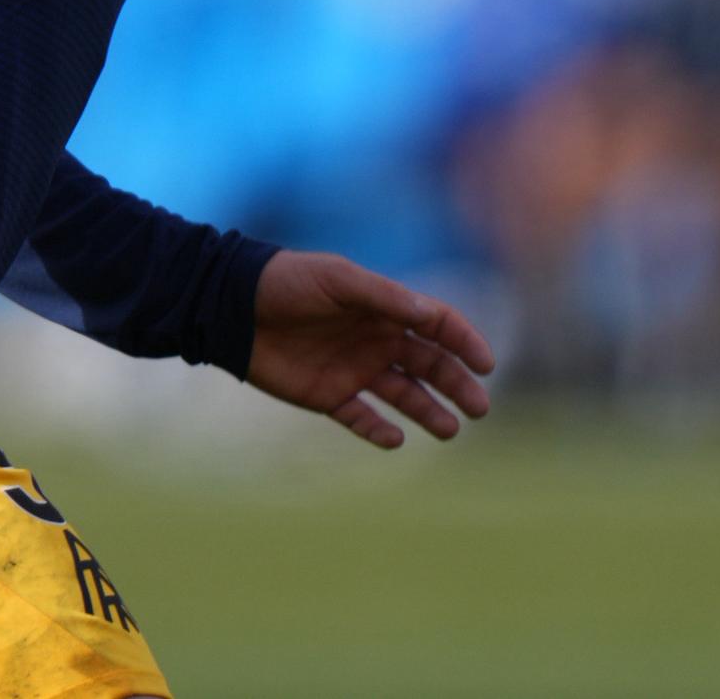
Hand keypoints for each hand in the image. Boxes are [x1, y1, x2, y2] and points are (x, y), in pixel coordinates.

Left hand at [244, 251, 494, 451]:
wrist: (234, 308)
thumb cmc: (288, 283)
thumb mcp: (338, 280)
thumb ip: (384, 297)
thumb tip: (430, 315)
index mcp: (383, 308)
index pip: (437, 325)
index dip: (464, 342)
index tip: (486, 364)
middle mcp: (375, 339)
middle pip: (429, 365)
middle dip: (457, 385)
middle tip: (480, 409)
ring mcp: (353, 369)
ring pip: (403, 395)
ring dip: (428, 412)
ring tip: (450, 431)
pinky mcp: (327, 395)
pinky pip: (361, 417)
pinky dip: (379, 430)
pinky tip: (396, 439)